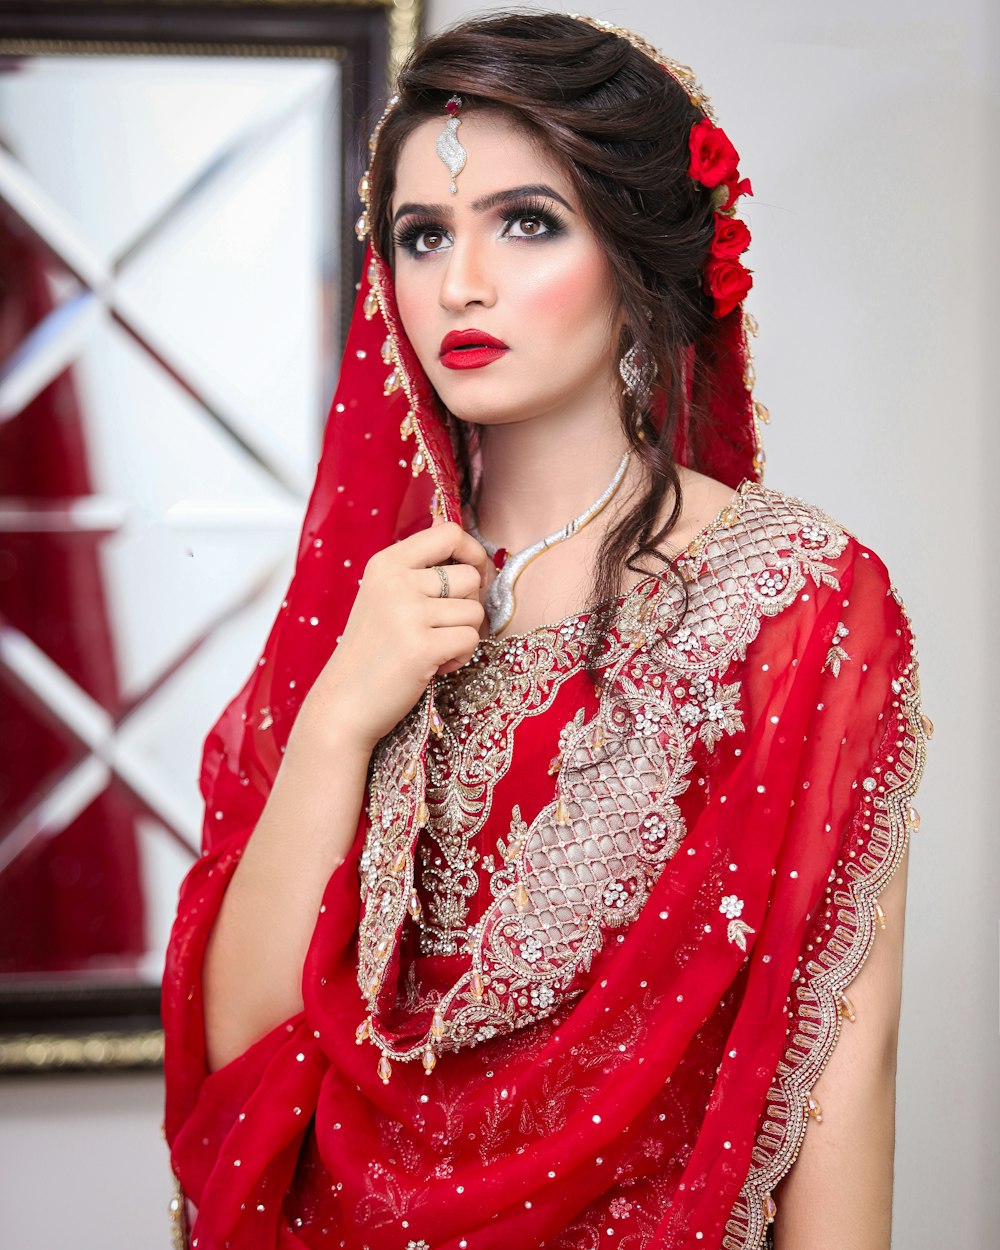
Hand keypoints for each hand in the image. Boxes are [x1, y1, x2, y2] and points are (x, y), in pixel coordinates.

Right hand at [302, 519, 491, 752]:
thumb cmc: (373, 652)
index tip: (470, 577)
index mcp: (386, 563)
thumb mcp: (385, 597)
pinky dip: (461, 657)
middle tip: (442, 627)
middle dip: (468, 605)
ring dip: (463, 634)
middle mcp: (396, 582)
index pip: (448, 533)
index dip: (472, 552)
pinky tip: (435, 665)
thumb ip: (422, 574)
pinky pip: (470, 640)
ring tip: (433, 649)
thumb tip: (477, 558)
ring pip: (474, 611)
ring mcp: (407, 613)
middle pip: (470, 575)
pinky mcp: (421, 647)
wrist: (343, 703)